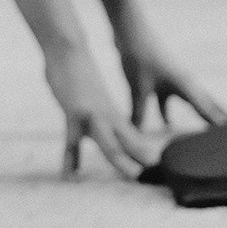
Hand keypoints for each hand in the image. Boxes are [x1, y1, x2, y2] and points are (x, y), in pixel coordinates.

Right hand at [42, 45, 153, 177]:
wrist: (70, 50)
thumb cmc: (78, 74)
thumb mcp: (92, 95)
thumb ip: (97, 110)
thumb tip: (99, 121)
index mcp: (113, 113)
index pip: (134, 136)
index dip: (145, 152)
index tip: (157, 168)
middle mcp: (108, 116)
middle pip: (130, 141)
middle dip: (143, 158)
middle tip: (156, 174)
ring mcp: (93, 115)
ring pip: (111, 143)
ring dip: (122, 160)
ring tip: (133, 176)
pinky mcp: (75, 113)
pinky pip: (71, 142)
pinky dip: (71, 159)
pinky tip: (69, 177)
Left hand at [114, 25, 226, 132]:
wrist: (130, 30)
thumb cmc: (139, 56)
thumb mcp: (138, 87)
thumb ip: (139, 112)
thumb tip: (137, 135)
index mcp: (186, 85)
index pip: (208, 110)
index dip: (221, 124)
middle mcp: (185, 83)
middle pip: (208, 105)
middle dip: (221, 119)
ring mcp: (174, 80)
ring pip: (190, 103)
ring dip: (199, 116)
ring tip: (210, 133)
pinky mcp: (160, 80)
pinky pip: (168, 102)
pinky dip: (167, 114)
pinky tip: (165, 126)